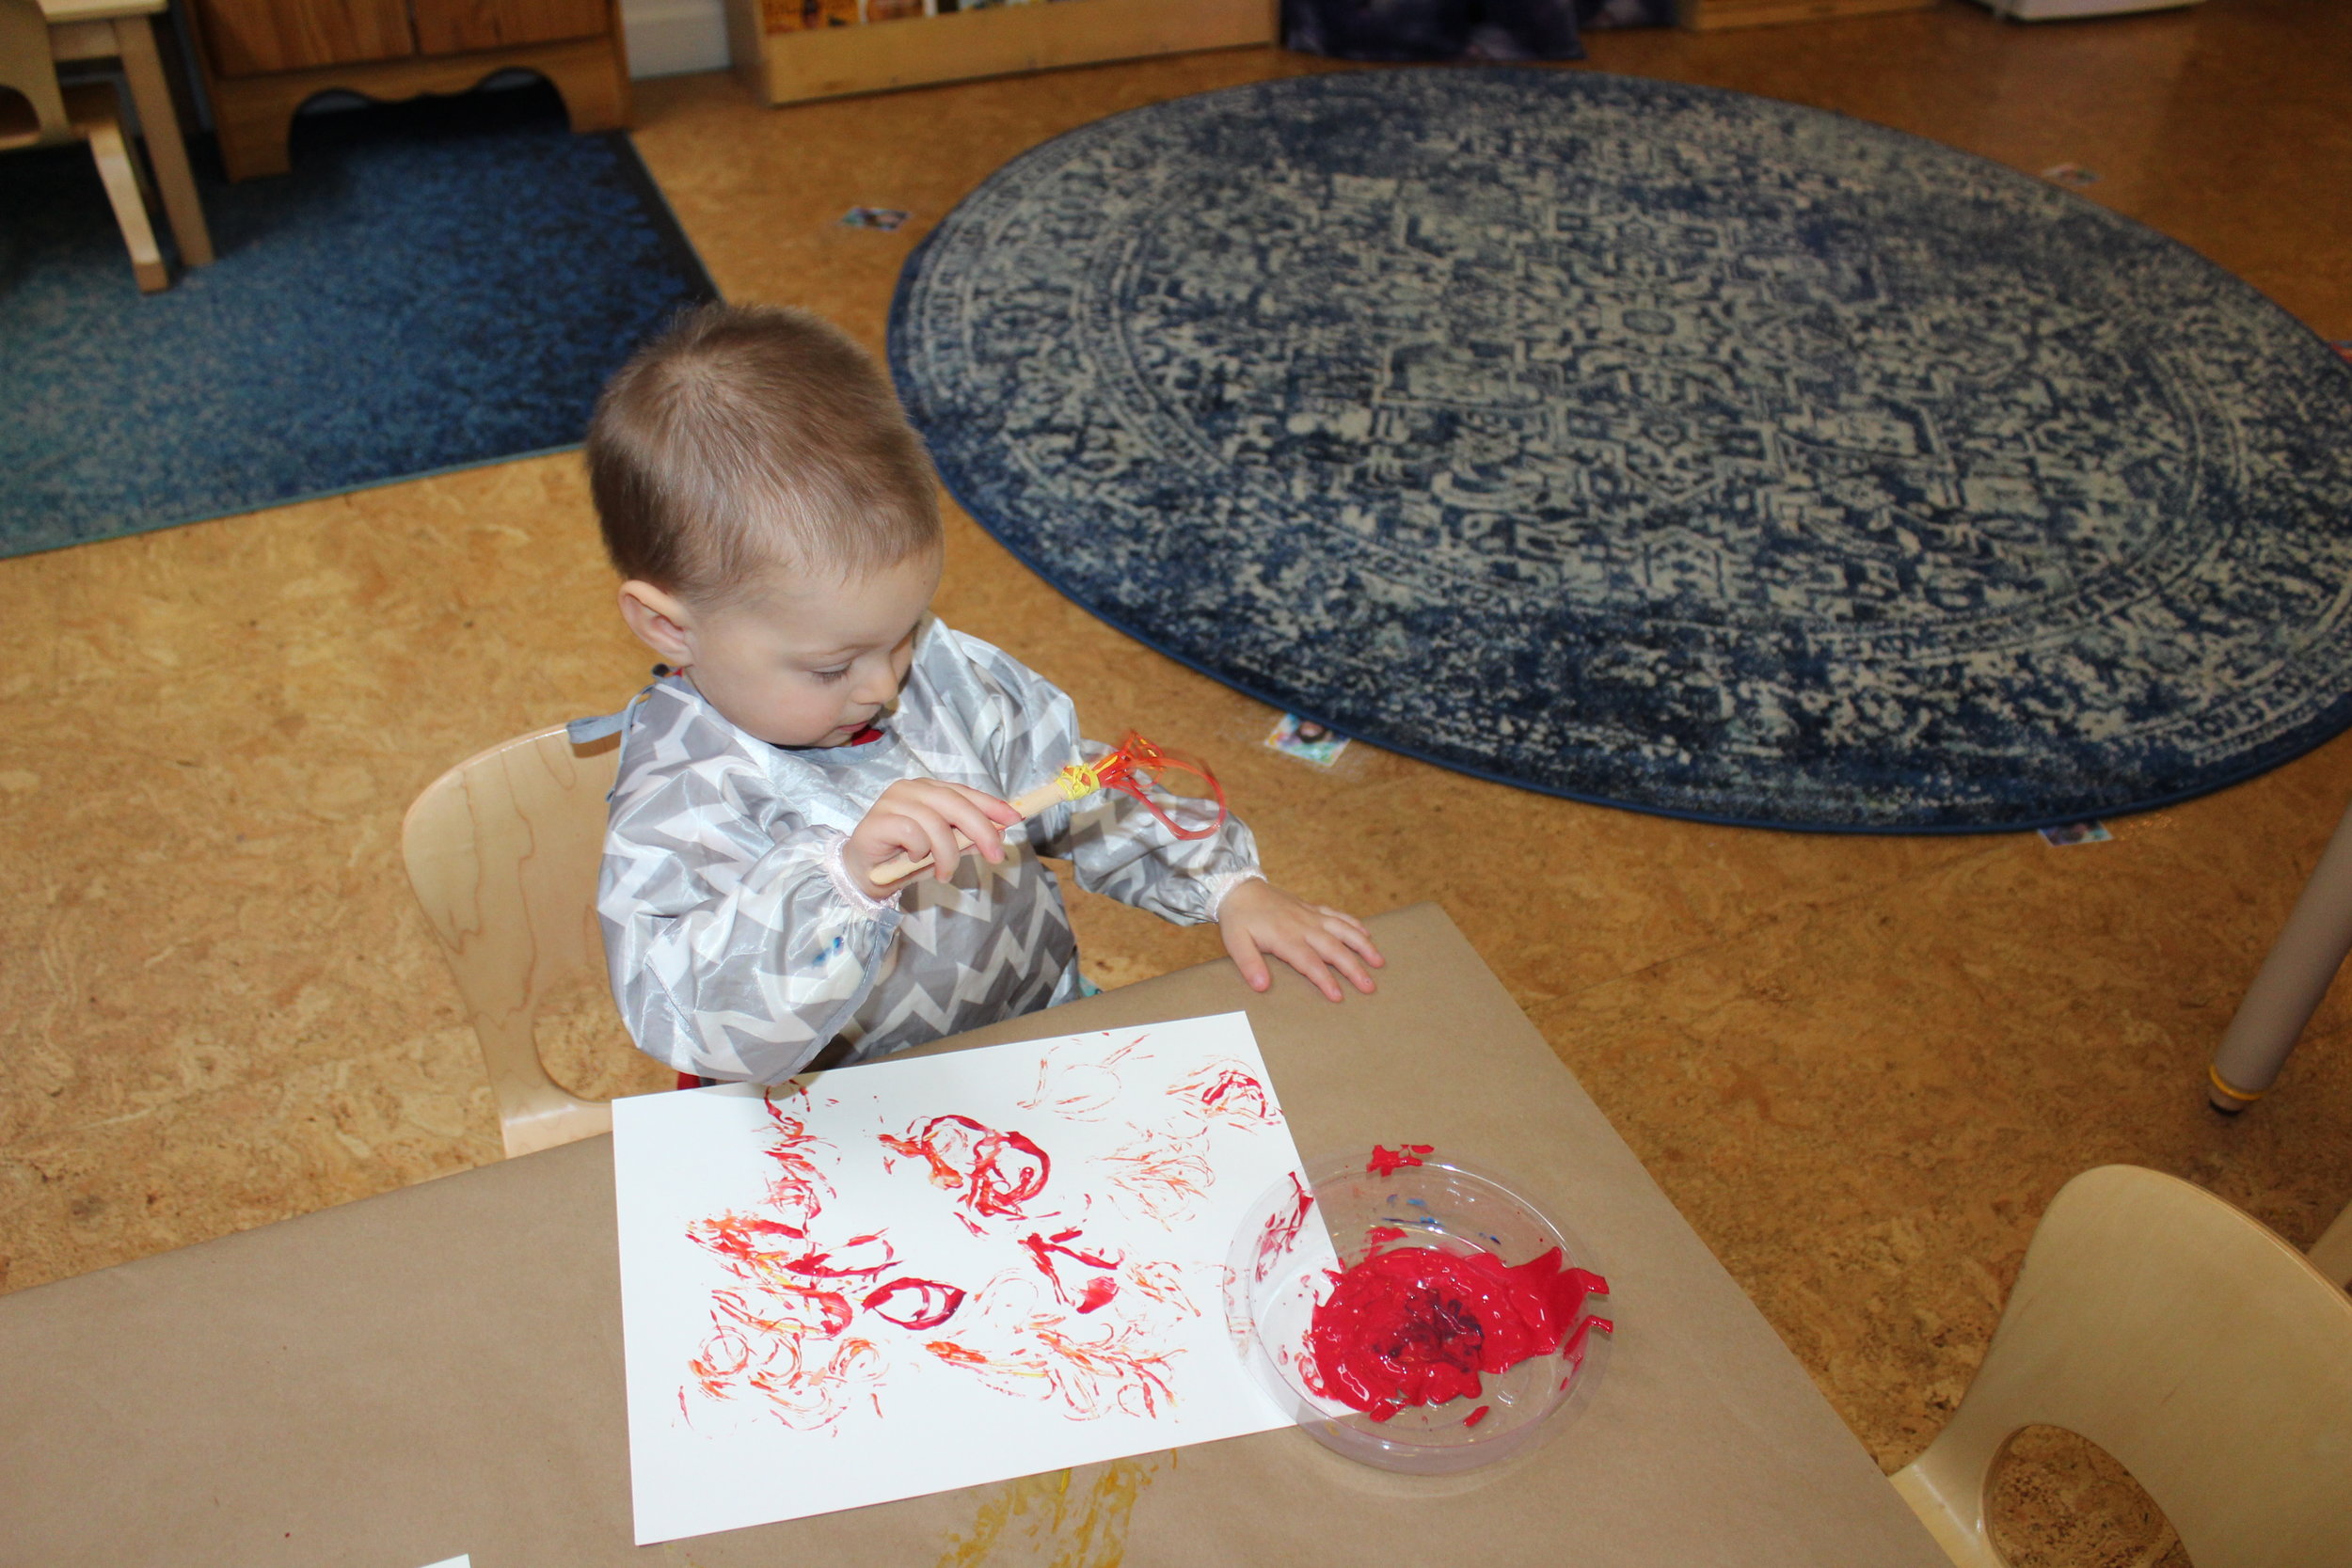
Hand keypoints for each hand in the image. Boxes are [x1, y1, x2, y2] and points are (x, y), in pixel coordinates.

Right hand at [842, 780, 1021, 898]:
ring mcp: (892, 801)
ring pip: (935, 821)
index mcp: (929, 790)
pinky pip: (912, 831)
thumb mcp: (944, 850)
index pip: (965, 792)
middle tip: (996, 855)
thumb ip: (967, 839)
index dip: (992, 805)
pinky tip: (915, 859)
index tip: (1015, 819)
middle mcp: (911, 789)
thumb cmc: (904, 858)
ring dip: (948, 853)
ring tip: (946, 873)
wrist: (864, 875)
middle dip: (981, 830)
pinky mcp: (877, 819)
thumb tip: (1000, 832)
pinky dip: (920, 849)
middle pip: (955, 803)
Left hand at [1216, 879, 1383, 1001]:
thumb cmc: (1238, 919)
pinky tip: (1368, 934)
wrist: (1239, 888)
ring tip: (1379, 961)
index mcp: (1285, 937)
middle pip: (1334, 949)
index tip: (1338, 996)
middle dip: (1354, 968)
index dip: (1325, 980)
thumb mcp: (1235, 943)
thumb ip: (1249, 964)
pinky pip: (1338, 915)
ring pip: (1343, 930)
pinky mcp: (1312, 908)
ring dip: (1362, 945)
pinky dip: (1354, 924)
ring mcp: (1310, 915)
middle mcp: (1304, 926)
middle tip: (1370, 987)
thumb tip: (1262, 986)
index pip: (1310, 963)